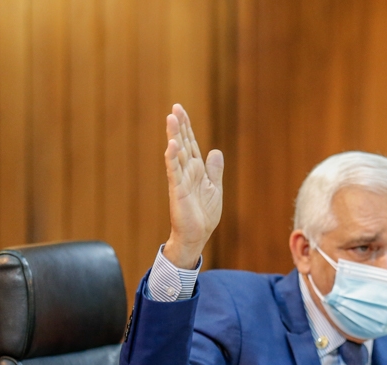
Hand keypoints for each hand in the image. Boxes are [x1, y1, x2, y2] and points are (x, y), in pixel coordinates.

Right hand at [162, 104, 223, 269]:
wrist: (197, 235)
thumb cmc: (203, 214)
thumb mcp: (214, 188)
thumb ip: (214, 170)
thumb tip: (215, 151)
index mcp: (196, 170)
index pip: (191, 144)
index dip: (187, 127)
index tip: (181, 110)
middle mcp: (187, 172)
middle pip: (183, 144)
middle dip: (179, 126)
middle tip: (175, 108)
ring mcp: (181, 180)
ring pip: (177, 154)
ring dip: (174, 136)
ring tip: (171, 118)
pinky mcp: (178, 191)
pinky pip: (174, 172)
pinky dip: (173, 158)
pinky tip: (171, 145)